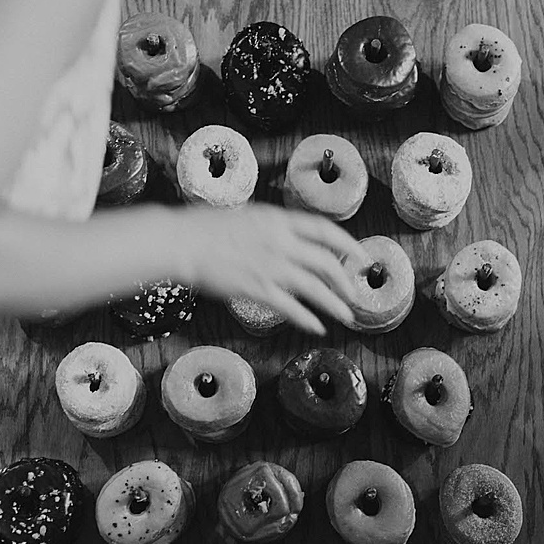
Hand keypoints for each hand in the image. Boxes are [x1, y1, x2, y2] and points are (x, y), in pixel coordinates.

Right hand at [181, 205, 361, 335]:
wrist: (182, 242)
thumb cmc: (203, 227)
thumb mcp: (246, 216)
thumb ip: (270, 227)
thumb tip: (284, 235)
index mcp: (278, 221)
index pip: (325, 230)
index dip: (348, 244)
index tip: (361, 257)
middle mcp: (281, 243)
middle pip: (326, 262)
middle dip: (345, 282)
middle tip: (354, 295)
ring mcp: (270, 267)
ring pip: (315, 288)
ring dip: (335, 304)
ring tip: (347, 316)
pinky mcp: (257, 289)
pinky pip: (290, 307)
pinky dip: (307, 318)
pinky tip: (317, 327)